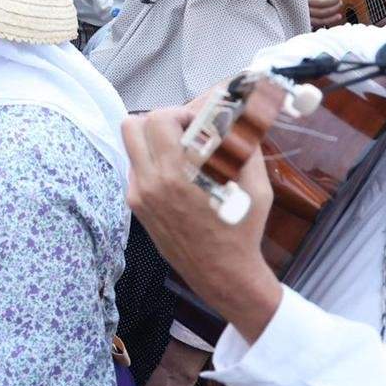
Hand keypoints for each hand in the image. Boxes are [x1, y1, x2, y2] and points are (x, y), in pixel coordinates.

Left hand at [123, 100, 283, 341]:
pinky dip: (153, 160)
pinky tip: (176, 174)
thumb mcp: (255, 185)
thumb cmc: (242, 229)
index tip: (202, 118)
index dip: (185, 111)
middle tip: (188, 130)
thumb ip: (244, 145)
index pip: (164, 119)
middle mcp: (152, 181)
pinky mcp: (136, 204)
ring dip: (153, 138)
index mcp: (180, 174)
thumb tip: (239, 114)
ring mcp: (140, 194)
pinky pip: (135, 166)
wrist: (221, 273)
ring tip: (180, 149)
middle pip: (135, 124)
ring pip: (130, 144)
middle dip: (164, 120)